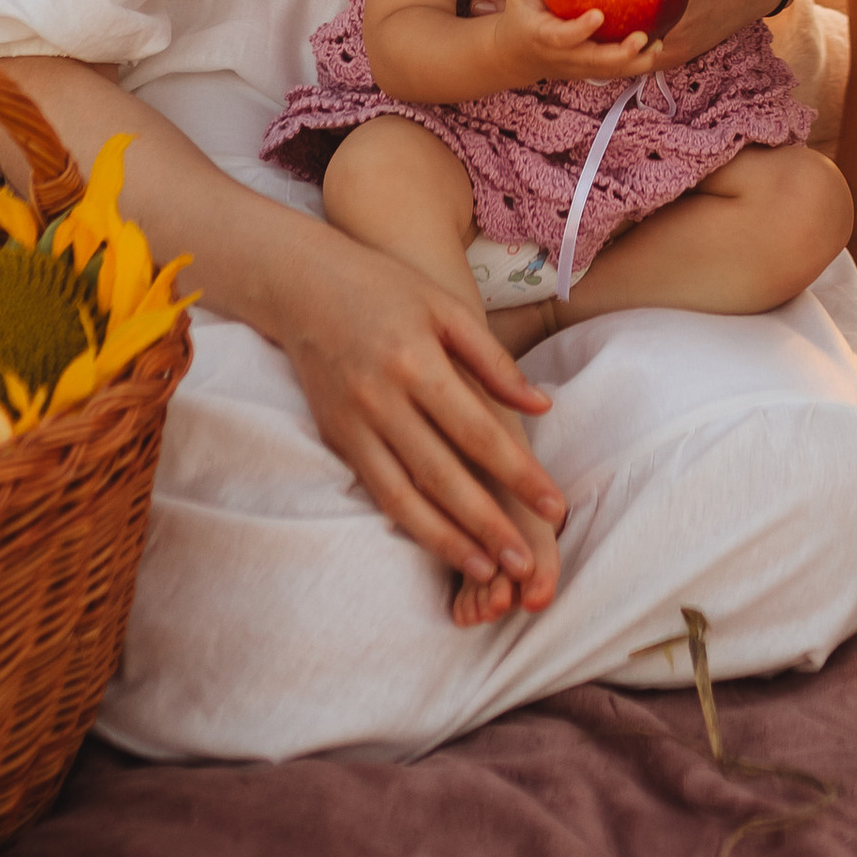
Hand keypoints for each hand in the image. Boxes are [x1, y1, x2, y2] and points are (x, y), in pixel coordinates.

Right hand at [277, 220, 569, 619]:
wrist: (301, 284)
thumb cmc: (386, 288)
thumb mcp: (446, 307)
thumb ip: (493, 360)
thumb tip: (542, 408)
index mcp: (417, 361)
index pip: (478, 432)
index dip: (518, 475)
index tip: (554, 508)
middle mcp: (382, 399)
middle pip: (442, 475)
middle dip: (487, 524)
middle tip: (525, 567)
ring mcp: (354, 423)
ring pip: (403, 496)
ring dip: (446, 541)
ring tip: (486, 571)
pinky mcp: (336, 438)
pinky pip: (375, 490)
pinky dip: (408, 523)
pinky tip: (439, 544)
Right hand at [496, 0, 665, 84]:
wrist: (518, 55)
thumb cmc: (522, 15)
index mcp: (544, 37)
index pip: (562, 37)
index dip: (580, 30)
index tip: (598, 15)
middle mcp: (564, 57)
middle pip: (594, 62)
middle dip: (619, 54)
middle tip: (642, 38)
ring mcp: (579, 68)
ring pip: (610, 72)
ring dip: (636, 63)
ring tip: (658, 45)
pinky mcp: (591, 72)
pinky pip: (616, 70)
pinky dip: (638, 62)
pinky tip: (658, 45)